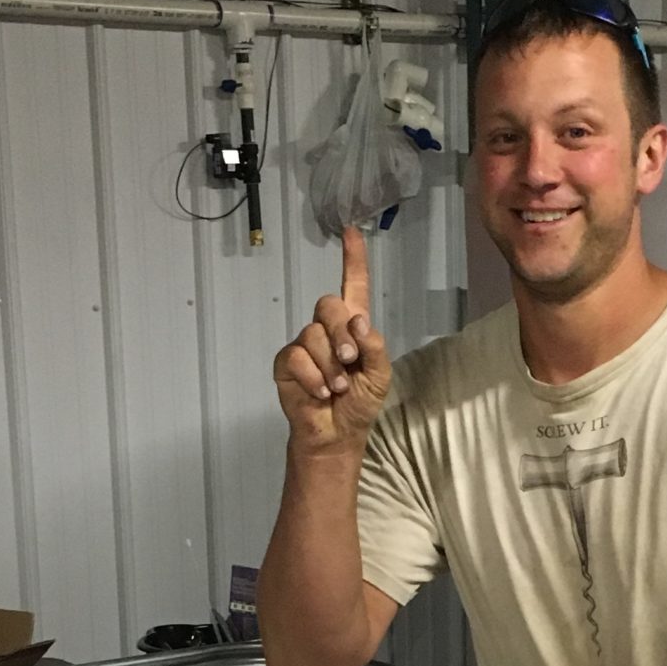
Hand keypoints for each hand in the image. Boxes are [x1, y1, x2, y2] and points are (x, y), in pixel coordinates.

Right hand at [274, 227, 391, 456]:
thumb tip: (358, 321)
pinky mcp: (286, 362)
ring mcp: (304, 344)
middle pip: (328, 305)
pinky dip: (314, 378)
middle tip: (350, 362)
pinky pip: (298, 357)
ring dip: (331, 367)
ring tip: (337, 388)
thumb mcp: (380, 376)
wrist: (337, 434)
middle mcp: (326, 329)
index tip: (351, 232)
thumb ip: (374, 347)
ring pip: (313, 335)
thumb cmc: (359, 404)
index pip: (353, 286)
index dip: (353, 260)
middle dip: (342, 335)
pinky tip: (321, 393)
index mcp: (353, 327)